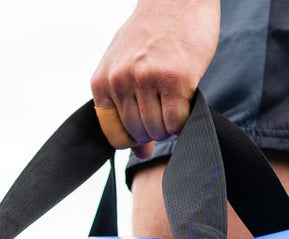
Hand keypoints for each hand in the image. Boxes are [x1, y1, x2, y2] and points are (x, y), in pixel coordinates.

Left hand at [91, 0, 220, 156]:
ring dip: (170, 125)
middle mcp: (121, 80)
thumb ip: (126, 108)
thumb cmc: (152, 34)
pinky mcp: (175, 79)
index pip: (114, 135)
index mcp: (103, 80)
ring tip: (174, 102)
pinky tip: (185, 101)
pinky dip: (184, 121)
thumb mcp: (126, 67)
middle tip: (166, 108)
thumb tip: (140, 154)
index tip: (146, 129)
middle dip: (154, 129)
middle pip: (138, 133)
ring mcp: (147, 79)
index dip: (133, 139)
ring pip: (158, 131)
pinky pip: (177, 123)